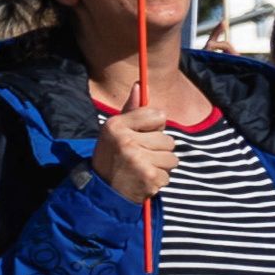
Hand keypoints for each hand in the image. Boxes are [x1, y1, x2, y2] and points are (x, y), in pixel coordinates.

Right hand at [85, 93, 175, 207]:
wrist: (102, 189)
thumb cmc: (112, 155)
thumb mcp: (115, 130)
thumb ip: (131, 110)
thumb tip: (140, 84)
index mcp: (117, 125)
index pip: (158, 115)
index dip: (153, 127)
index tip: (140, 135)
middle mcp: (126, 140)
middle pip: (168, 140)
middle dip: (158, 150)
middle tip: (139, 157)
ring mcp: (138, 160)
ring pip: (172, 158)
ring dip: (161, 165)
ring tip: (142, 168)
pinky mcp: (149, 177)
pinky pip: (168, 174)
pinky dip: (158, 179)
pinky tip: (142, 180)